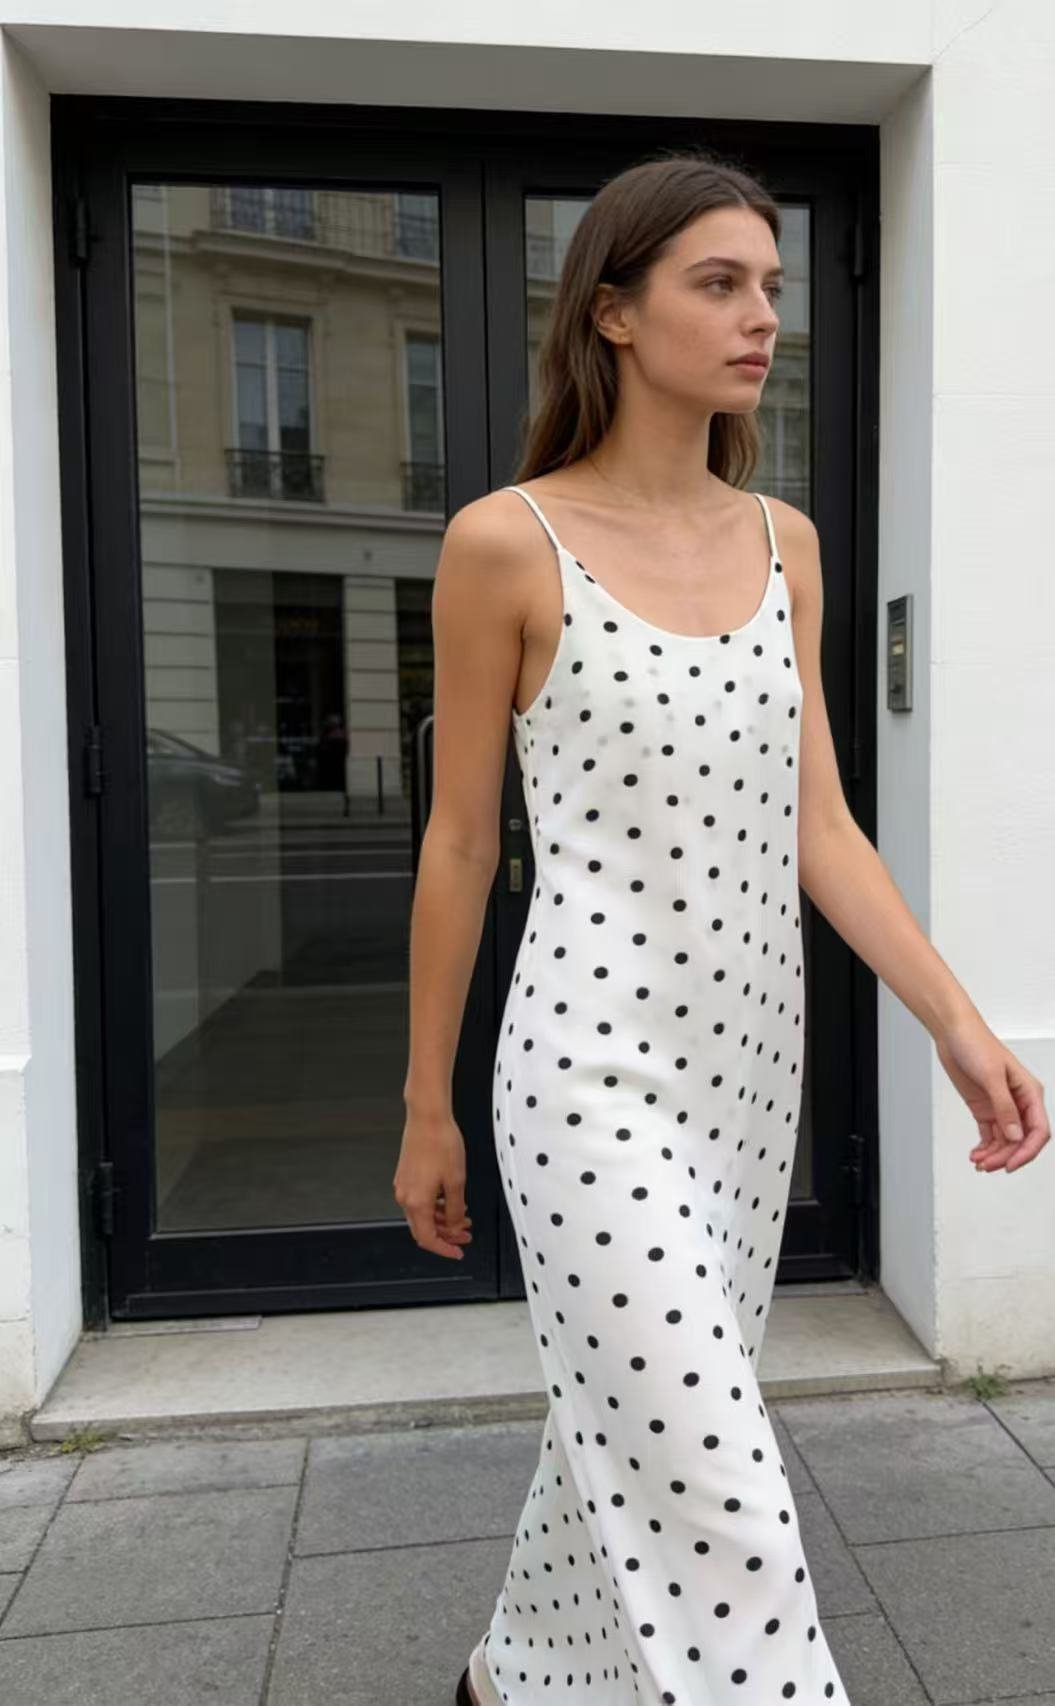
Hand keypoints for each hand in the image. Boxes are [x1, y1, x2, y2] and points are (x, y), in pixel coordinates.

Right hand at [393, 1109, 473, 1259]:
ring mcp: (403, 1186)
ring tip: (463, 1217)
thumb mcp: (456, 1181)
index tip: (458, 1252)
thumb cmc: (440, 1143)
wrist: (427, 1117)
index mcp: (416, 1202)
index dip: (444, 1249)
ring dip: (442, 1220)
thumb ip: (455, 1210)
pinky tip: (450, 1201)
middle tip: (466, 1235)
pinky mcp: (405, 1176)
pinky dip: (435, 1206)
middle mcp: (405, 1197)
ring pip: (422, 1214)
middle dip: (446, 1235)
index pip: (427, 1239)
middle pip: (423, 1229)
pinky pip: (419, 1200)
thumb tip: (456, 1227)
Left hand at [935, 1010, 1049, 1172]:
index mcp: (1030, 1093)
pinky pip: (990, 1134)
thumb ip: (1004, 1108)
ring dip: (994, 1154)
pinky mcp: (984, 1108)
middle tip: (987, 1166)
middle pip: (1020, 1140)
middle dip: (1006, 1156)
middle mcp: (1018, 1102)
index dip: (1027, 1151)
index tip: (1010, 1165)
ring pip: (1004, 1140)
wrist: (952, 1032)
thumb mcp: (991, 1076)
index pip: (1038, 1131)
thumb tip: (1015, 1136)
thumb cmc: (976, 1044)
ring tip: (978, 1162)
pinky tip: (975, 1154)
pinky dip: (985, 1147)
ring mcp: (1001, 1106)